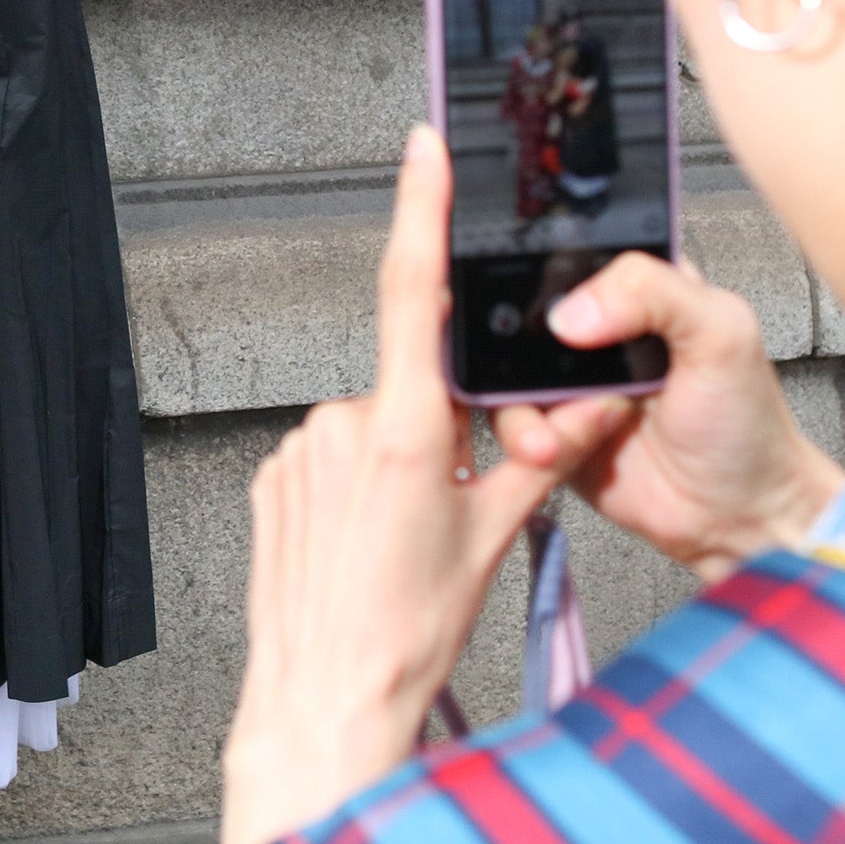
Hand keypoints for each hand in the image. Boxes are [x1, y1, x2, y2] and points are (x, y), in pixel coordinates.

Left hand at [216, 130, 592, 843]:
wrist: (323, 696)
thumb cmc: (411, 630)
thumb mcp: (493, 540)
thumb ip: (532, 461)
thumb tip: (573, 411)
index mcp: (405, 430)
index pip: (414, 294)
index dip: (420, 212)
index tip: (424, 147)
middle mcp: (342, 425)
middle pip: (413, 391)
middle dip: (442, 432)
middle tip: (451, 508)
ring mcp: (297, 451)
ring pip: (372, 430)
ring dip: (397, 466)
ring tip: (401, 545)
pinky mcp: (271, 478)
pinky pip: (330, 460)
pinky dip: (356, 488)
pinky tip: (363, 547)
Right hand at [488, 252, 841, 583]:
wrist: (731, 515)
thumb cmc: (743, 423)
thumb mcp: (722, 334)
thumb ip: (655, 294)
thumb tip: (570, 311)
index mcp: (640, 288)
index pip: (574, 250)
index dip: (543, 263)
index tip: (536, 294)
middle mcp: (598, 330)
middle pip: (523, 310)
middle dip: (514, 342)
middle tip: (538, 371)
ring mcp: (567, 380)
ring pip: (505, 371)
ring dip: (522, 406)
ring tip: (553, 434)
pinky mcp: (549, 427)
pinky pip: (509, 422)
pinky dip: (525, 437)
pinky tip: (557, 449)